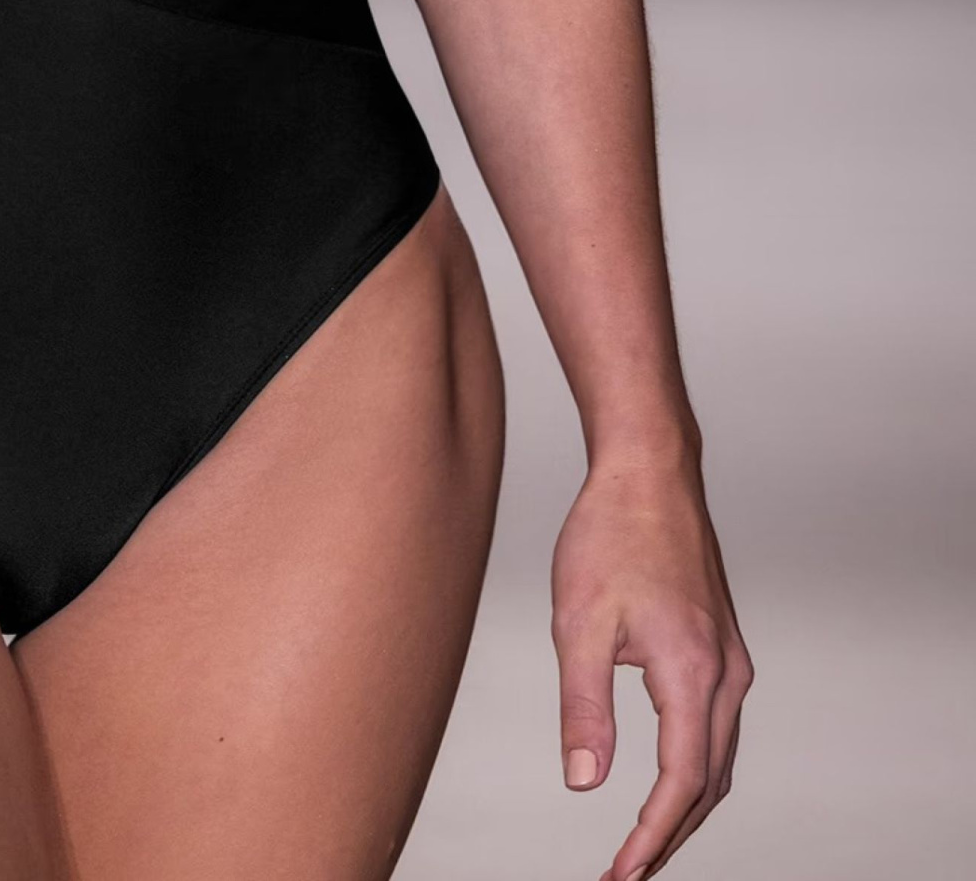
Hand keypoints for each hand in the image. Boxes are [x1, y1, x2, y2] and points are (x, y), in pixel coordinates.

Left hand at [551, 449, 751, 878]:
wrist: (649, 470)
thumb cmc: (611, 532)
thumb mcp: (579, 621)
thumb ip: (583, 707)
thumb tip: (585, 782)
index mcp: (692, 672)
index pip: (681, 784)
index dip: (650, 838)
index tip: (620, 874)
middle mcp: (725, 673)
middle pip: (708, 782)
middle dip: (670, 834)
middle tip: (627, 871)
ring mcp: (732, 659)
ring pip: (718, 757)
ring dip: (687, 805)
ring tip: (643, 841)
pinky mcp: (724, 646)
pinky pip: (718, 726)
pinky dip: (696, 765)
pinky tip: (669, 776)